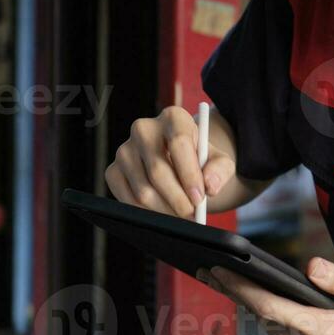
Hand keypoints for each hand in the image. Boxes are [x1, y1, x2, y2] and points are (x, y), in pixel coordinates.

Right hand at [105, 105, 232, 217]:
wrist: (178, 163)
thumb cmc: (200, 161)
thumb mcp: (218, 161)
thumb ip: (220, 170)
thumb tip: (209, 185)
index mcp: (173, 118)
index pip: (178, 142)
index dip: (189, 173)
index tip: (199, 198)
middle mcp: (144, 129)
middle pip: (158, 170)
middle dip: (177, 199)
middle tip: (192, 215)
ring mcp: (124, 150)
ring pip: (142, 189)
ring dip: (164, 210)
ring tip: (181, 216)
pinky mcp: (113, 171)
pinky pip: (126, 199)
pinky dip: (146, 213)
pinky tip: (162, 214)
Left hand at [203, 258, 333, 334]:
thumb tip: (311, 266)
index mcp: (318, 331)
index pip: (269, 307)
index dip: (241, 288)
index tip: (219, 270)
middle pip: (260, 317)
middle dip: (234, 292)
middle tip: (210, 269)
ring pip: (267, 328)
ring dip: (249, 304)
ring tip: (228, 280)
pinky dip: (267, 317)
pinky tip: (260, 301)